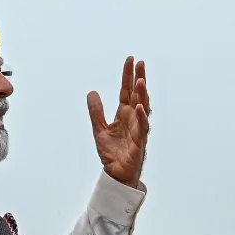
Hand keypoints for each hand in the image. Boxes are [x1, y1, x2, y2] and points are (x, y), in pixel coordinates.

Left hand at [87, 56, 150, 187]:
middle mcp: (133, 118)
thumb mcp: (98, 129)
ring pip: (142, 108)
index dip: (128, 76)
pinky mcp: (139, 142)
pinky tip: (139, 107)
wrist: (115, 174)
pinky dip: (141, 117)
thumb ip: (96, 111)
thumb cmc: (111, 153)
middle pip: (137, 95)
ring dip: (142, 95)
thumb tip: (92, 92)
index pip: (127, 90)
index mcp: (124, 114)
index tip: (131, 60)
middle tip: (140, 63)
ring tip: (141, 81)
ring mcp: (138, 129)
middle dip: (139, 78)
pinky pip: (142, 127)